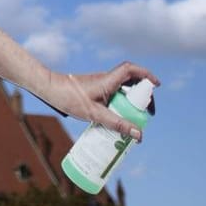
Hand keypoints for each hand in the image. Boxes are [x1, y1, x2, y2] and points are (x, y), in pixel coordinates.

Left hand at [46, 62, 160, 139]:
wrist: (49, 90)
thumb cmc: (69, 98)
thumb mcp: (95, 114)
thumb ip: (117, 124)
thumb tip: (139, 135)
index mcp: (108, 80)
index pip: (131, 69)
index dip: (146, 74)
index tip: (157, 85)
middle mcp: (106, 79)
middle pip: (131, 81)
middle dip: (142, 95)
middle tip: (147, 113)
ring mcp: (100, 84)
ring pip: (122, 89)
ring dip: (130, 101)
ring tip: (134, 120)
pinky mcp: (95, 90)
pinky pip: (113, 94)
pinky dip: (119, 104)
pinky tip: (116, 120)